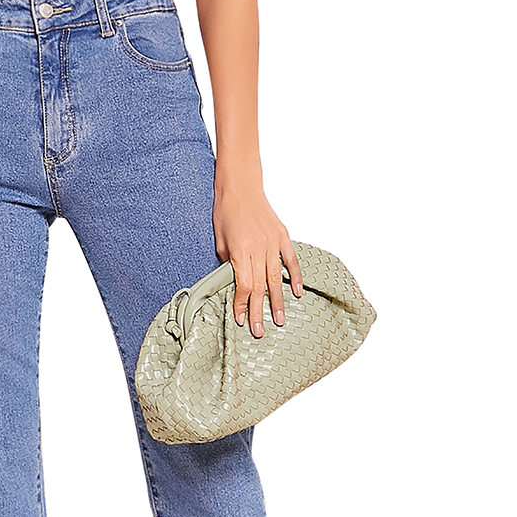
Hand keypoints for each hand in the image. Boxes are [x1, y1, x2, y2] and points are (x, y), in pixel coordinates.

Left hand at [212, 180, 303, 337]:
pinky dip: (295, 277)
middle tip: (260, 331)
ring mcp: (272, 242)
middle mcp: (258, 248)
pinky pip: (291, 260)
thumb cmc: (225, 211)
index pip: (242, 285)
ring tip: (280, 319)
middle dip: (258, 310)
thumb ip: (228, 263)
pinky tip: (296, 292)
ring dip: (278, 301)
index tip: (240, 319)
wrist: (240, 186)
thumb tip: (234, 282)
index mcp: (240, 250)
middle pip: (259, 286)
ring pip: (276, 278)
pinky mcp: (282, 235)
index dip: (241, 304)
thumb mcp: (219, 240)